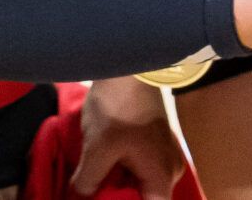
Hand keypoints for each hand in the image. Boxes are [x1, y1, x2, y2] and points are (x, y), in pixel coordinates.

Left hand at [71, 74, 187, 198]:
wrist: (129, 66)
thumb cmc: (118, 110)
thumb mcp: (97, 152)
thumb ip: (88, 185)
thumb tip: (81, 196)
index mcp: (162, 177)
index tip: (102, 199)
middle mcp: (170, 170)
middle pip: (143, 198)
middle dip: (116, 196)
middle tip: (90, 192)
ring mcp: (163, 154)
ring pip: (138, 182)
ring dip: (115, 184)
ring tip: (90, 183)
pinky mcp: (154, 141)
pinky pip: (138, 167)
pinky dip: (119, 170)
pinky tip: (98, 167)